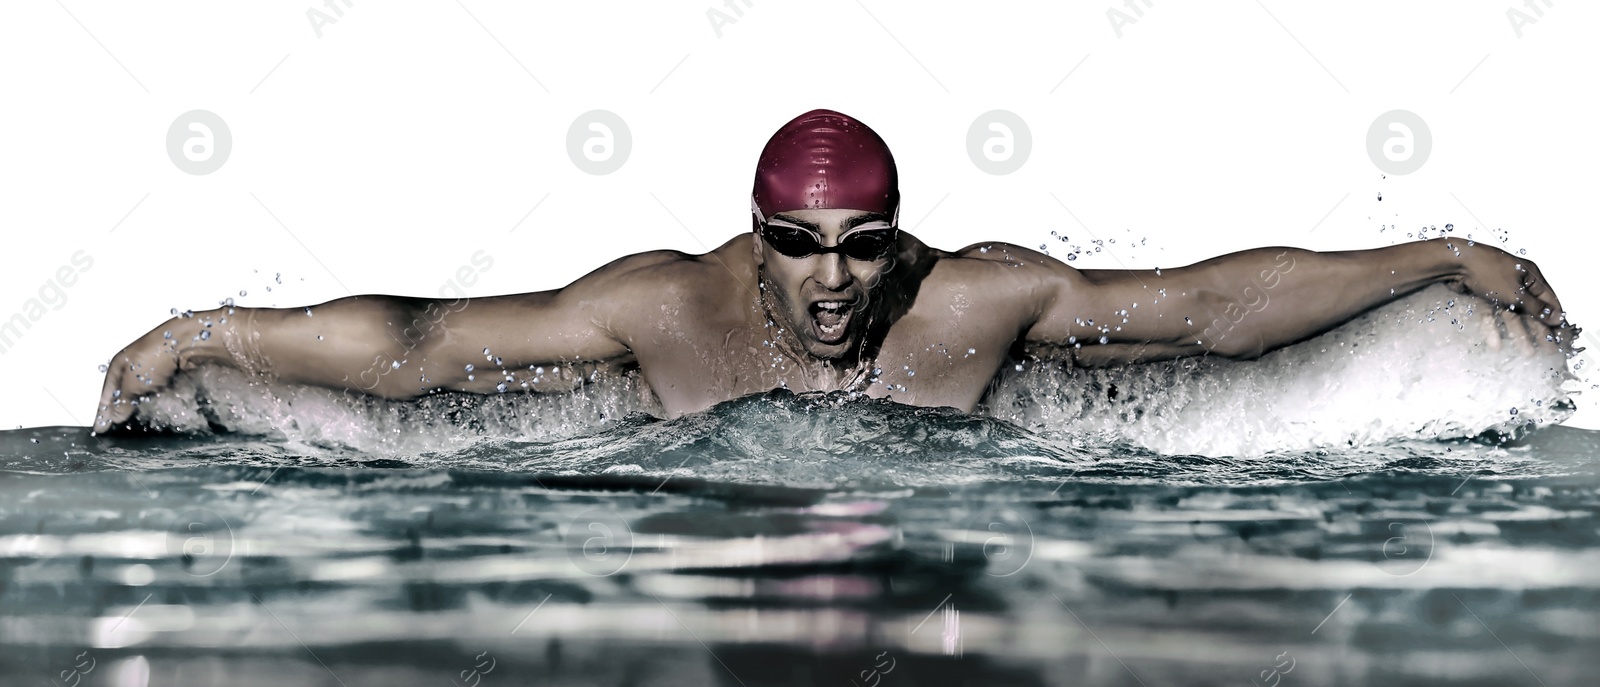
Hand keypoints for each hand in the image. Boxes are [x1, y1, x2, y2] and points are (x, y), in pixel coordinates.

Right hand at [93, 317, 195, 430]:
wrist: (190, 344)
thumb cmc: (154, 358)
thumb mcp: (131, 384)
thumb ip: (121, 403)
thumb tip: (114, 417)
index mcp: (119, 366)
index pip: (107, 393)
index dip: (103, 411)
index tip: (100, 430)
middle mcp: (136, 368)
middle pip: (127, 395)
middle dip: (124, 412)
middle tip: (120, 432)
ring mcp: (157, 372)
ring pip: (146, 396)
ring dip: (144, 409)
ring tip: (140, 426)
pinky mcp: (175, 377)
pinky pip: (164, 395)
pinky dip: (161, 404)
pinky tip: (160, 415)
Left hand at [1445, 242, 1567, 350]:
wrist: (1453, 262)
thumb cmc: (1488, 272)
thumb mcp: (1516, 294)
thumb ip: (1536, 308)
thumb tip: (1557, 317)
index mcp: (1530, 276)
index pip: (1549, 300)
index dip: (1556, 319)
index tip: (1562, 337)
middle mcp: (1516, 281)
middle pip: (1531, 310)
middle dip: (1539, 330)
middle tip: (1548, 350)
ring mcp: (1498, 288)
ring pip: (1511, 314)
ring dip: (1519, 333)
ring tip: (1528, 353)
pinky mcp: (1482, 295)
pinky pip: (1491, 314)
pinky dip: (1494, 328)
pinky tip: (1496, 344)